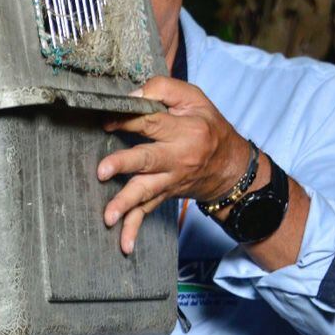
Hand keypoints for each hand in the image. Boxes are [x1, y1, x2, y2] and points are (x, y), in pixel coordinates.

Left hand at [98, 76, 251, 254]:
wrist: (232, 167)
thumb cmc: (209, 126)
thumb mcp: (195, 98)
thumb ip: (163, 89)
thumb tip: (130, 95)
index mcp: (184, 129)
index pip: (151, 121)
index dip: (126, 119)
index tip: (105, 120)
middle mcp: (177, 157)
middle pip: (147, 159)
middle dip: (124, 164)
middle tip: (102, 171)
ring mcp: (169, 180)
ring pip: (145, 191)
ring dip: (125, 204)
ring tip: (108, 217)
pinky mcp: (163, 195)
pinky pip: (147, 213)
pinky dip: (134, 229)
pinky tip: (124, 245)